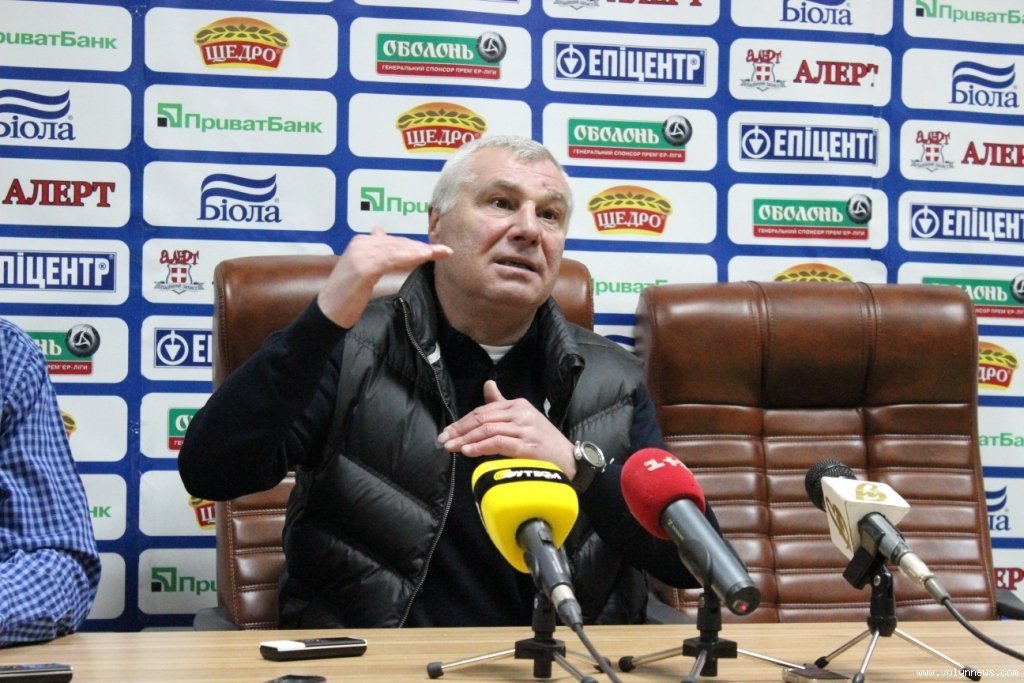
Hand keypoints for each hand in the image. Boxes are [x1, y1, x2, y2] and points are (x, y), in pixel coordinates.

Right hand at [317, 228, 452, 326]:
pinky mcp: (364, 266)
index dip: (415, 246)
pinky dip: (410, 257)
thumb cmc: (347, 295)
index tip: (433, 250)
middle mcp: (361, 244)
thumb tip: (380, 233)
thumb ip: (373, 254)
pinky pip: (392, 259)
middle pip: (399, 244)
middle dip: (422, 248)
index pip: (394, 242)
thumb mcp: (361, 271)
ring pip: (398, 250)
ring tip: (441, 253)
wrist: (329, 311)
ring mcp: (361, 254)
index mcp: (361, 243)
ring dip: (422, 251)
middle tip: (444, 251)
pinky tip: (425, 257)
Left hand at [437, 380, 575, 476]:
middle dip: (460, 429)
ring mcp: (525, 428)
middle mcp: (520, 413)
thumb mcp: (523, 418)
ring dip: (466, 439)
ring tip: (451, 447)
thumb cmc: (544, 442)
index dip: (462, 421)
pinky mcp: (527, 445)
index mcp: (518, 404)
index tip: (447, 432)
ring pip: (487, 429)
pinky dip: (481, 446)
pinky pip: (498, 442)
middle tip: (443, 440)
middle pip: (482, 418)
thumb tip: (488, 385)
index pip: (484, 410)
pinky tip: (468, 451)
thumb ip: (502, 404)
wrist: (570, 459)